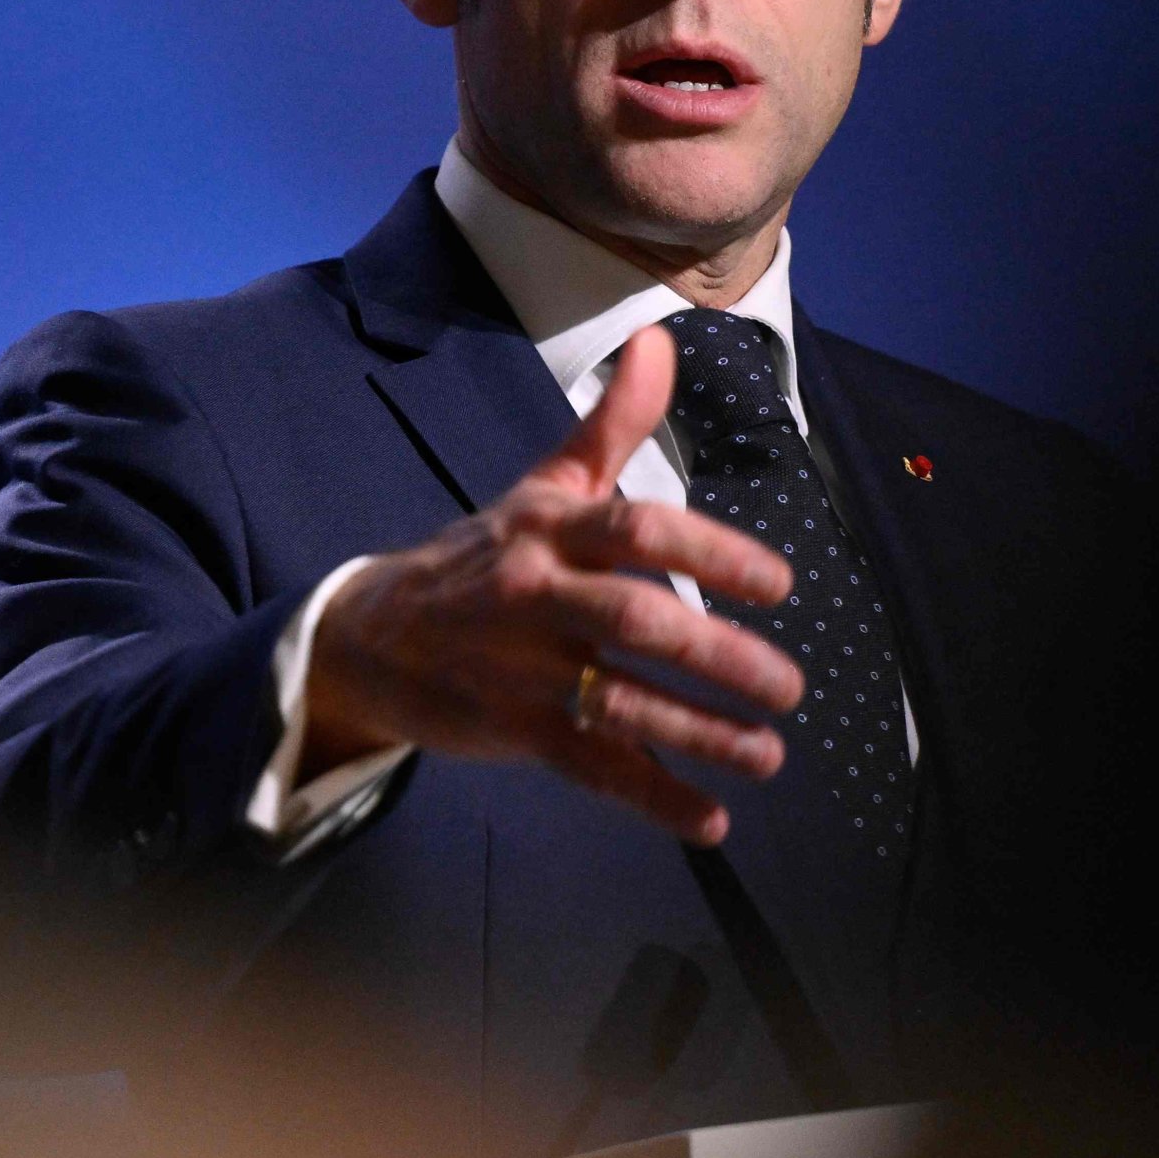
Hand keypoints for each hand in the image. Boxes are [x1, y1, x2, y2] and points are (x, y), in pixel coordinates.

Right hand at [298, 325, 801, 845]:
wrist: (370, 634)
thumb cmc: (480, 557)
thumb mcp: (539, 487)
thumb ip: (610, 424)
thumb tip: (661, 338)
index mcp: (551, 527)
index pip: (639, 530)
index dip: (714, 556)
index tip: (779, 584)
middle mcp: (536, 594)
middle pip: (638, 622)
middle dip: (721, 657)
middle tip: (788, 686)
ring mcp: (520, 668)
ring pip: (619, 703)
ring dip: (701, 733)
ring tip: (769, 754)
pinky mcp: (512, 731)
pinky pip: (592, 767)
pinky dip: (653, 798)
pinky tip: (710, 819)